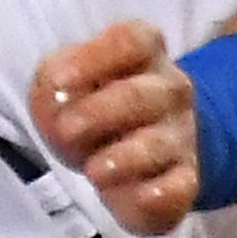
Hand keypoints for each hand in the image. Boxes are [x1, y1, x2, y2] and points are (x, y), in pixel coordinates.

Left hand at [32, 20, 197, 236]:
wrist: (134, 147)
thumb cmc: (92, 101)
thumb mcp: (62, 78)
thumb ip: (52, 79)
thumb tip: (57, 96)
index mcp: (144, 52)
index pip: (131, 42)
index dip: (94, 59)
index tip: (60, 81)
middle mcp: (170, 89)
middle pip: (140, 95)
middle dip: (99, 112)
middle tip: (66, 129)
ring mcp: (181, 135)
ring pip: (158, 144)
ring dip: (126, 157)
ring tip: (94, 170)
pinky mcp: (184, 179)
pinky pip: (180, 187)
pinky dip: (163, 194)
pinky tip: (142, 195)